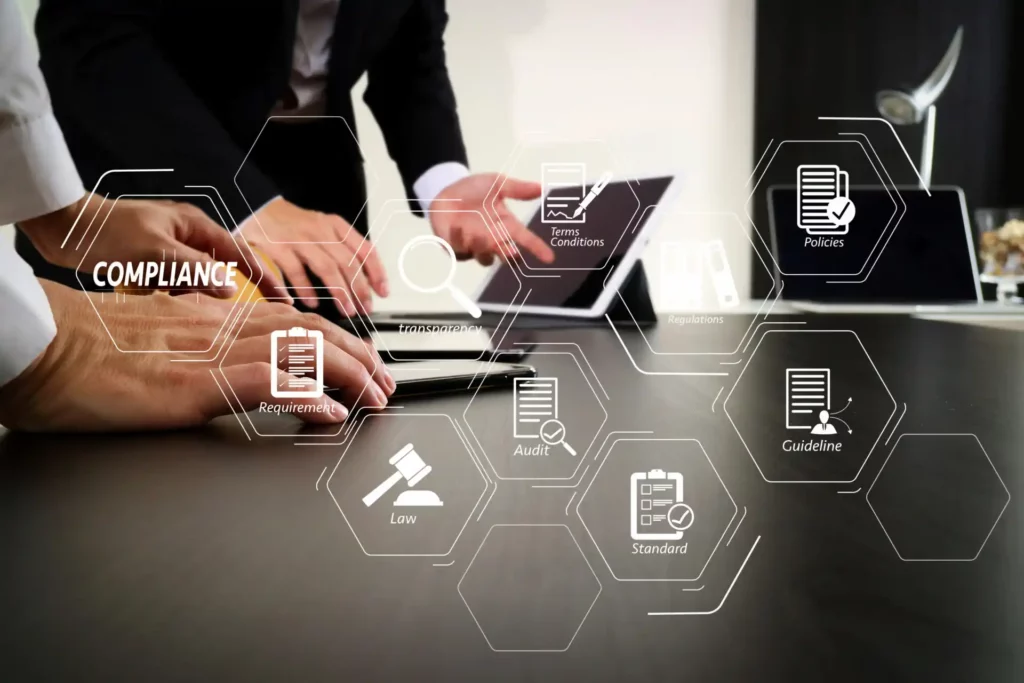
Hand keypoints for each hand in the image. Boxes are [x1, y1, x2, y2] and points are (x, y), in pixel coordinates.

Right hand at [0, 281, 394, 431]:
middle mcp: (221, 325)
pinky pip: (266, 380)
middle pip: (310, 329)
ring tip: (375, 396)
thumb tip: (232, 372)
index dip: (336, 339)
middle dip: (358, 355)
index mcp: (214, 317)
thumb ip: (198, 350)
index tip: (361, 362)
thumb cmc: (87, 348)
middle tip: (385, 383)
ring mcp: (211, 351)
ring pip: (301, 348)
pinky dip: (306, 393)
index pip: (293, 319)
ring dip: (348, 372)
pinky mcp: (195, 381)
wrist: (42, 347)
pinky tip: (331, 410)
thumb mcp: (156, 344)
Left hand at [19, 195, 286, 299]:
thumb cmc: (107, 232)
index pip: (242, 255)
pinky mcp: (152, 265)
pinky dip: (172, 298)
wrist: (62, 228)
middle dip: (229, 295)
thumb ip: (195, 270)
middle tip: (243, 320)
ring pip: (197, 282)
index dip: (265, 279)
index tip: (284, 301)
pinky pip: (174, 287)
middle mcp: (188, 237)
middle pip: (222, 271)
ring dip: (194, 298)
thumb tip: (231, 290)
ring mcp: (170, 251)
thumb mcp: (156, 253)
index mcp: (196, 226)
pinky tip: (161, 306)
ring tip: (191, 313)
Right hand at [240, 197, 387, 315]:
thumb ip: (341, 249)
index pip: (365, 249)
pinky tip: (313, 303)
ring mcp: (300, 238)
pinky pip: (296, 271)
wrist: (257, 205)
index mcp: (336, 226)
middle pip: (348, 262)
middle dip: (360, 289)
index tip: (383, 292)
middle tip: (366, 308)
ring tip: (347, 310)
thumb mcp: (323, 229)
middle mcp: (321, 230)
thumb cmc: (294, 224)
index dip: (377, 272)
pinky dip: (306, 289)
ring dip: (340, 292)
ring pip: (327, 267)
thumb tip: (363, 281)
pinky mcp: (278, 246)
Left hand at [430, 173, 554, 265]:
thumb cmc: (473, 189)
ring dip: (484, 248)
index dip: (537, 248)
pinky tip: (458, 226)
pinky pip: (459, 251)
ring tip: (480, 234)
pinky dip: (459, 239)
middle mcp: (492, 239)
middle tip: (512, 251)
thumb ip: (517, 189)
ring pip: (484, 258)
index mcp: (505, 225)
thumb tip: (541, 188)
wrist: (446, 189)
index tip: (549, 257)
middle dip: (509, 256)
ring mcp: (474, 246)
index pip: (524, 238)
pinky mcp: (455, 247)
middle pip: (506, 256)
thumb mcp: (497, 184)